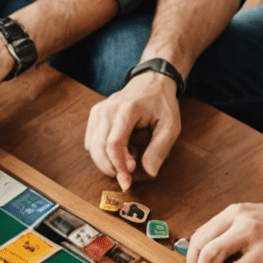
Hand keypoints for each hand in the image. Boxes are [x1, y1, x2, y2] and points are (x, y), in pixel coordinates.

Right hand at [84, 71, 181, 190]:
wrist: (151, 81)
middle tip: (127, 176)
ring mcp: (99, 111)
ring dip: (106, 162)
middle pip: (99, 148)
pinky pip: (91, 142)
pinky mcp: (95, 115)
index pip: (113, 143)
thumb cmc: (161, 104)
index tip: (127, 180)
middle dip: (111, 168)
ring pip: (92, 147)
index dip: (118, 165)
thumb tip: (150, 172)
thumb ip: (160, 148)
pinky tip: (119, 150)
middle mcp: (108, 109)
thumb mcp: (170, 125)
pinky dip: (101, 153)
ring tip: (127, 158)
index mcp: (127, 110)